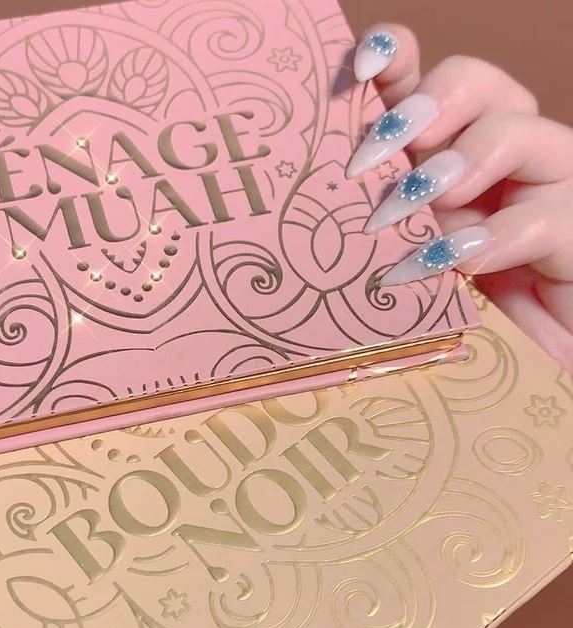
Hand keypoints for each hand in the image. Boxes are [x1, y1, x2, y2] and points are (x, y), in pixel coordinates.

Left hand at [351, 25, 572, 372]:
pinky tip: (456, 262)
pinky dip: (490, 238)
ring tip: (409, 209)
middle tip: (374, 157)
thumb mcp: (405, 256)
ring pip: (516, 131)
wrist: (534, 350)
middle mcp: (495, 157)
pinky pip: (540, 216)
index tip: (358, 69)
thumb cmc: (456, 305)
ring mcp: (543, 187)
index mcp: (444, 154)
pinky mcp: (572, 229)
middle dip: (423, 108)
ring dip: (454, 166)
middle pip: (477, 84)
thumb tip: (299, 214)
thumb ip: (377, 226)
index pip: (423, 82)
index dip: (394, 60)